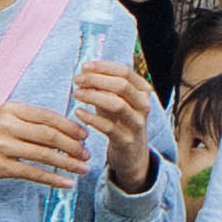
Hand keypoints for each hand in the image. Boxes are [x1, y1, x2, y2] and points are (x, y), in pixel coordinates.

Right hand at [0, 101, 89, 191]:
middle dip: (73, 146)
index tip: (85, 136)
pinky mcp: (0, 166)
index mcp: (12, 109)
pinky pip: (33, 173)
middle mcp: (7, 125)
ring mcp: (2, 146)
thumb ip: (32, 122)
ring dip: (67, 163)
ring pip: (44, 155)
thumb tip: (68, 131)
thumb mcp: (7, 121)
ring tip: (83, 169)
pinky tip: (67, 183)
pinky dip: (53, 179)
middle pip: (49, 135)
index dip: (70, 127)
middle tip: (87, 154)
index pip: (48, 116)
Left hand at [71, 59, 156, 186]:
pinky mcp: (127, 140)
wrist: (132, 154)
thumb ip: (105, 86)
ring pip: (117, 104)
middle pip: (122, 85)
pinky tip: (78, 112)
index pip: (125, 71)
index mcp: (143, 91)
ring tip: (77, 93)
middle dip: (97, 80)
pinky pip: (108, 127)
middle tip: (77, 80)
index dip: (103, 67)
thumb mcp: (116, 101)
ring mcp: (137, 123)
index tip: (84, 67)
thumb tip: (85, 69)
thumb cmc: (120, 122)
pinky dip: (91, 118)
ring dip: (93, 96)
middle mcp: (144, 105)